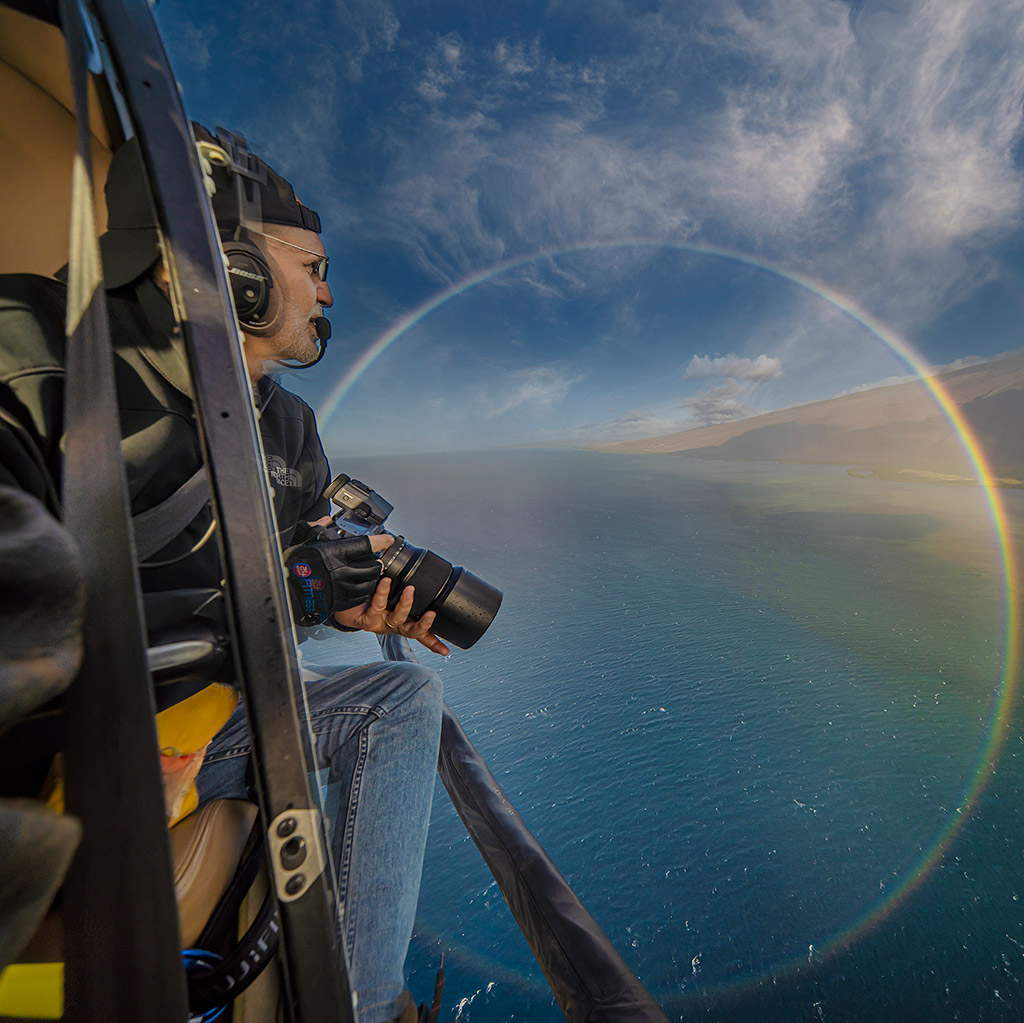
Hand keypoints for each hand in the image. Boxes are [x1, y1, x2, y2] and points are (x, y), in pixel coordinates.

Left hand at [333, 576, 449, 656]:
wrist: (337, 597)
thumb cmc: (363, 592)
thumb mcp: (384, 586)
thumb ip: (392, 571)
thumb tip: (392, 542)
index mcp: (400, 619)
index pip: (419, 632)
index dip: (433, 641)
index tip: (446, 650)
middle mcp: (391, 624)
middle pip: (412, 630)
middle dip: (424, 624)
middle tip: (431, 613)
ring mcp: (380, 623)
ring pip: (397, 618)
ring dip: (406, 604)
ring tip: (409, 590)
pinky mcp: (366, 620)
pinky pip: (378, 607)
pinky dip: (383, 593)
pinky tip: (386, 582)